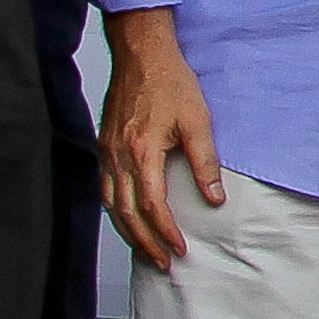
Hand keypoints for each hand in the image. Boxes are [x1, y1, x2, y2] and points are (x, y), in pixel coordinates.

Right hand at [99, 7, 222, 269]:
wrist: (142, 54)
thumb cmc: (169, 82)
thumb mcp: (198, 121)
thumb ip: (206, 162)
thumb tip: (214, 198)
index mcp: (141, 153)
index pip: (152, 206)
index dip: (165, 232)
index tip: (179, 250)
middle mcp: (118, 157)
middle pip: (127, 213)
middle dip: (144, 242)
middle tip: (162, 263)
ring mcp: (107, 152)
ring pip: (111, 204)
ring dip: (128, 231)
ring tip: (145, 250)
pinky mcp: (105, 146)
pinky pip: (105, 188)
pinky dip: (115, 209)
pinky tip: (126, 217)